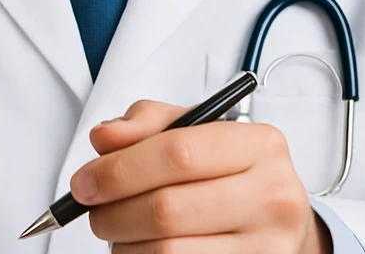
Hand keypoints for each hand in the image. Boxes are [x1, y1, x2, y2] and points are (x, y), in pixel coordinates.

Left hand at [69, 99, 330, 252]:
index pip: (178, 154)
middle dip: (114, 212)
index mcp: (261, 146)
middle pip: (168, 210)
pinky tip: (144, 248)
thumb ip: (147, 123)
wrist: (279, 219)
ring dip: (126, 245)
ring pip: (169, 253)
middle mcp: (274, 198)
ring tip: (121, 231)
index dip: (120, 169)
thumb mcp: (195, 129)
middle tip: (93, 211)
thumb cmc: (227, 170)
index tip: (84, 181)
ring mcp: (269, 249)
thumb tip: (104, 139)